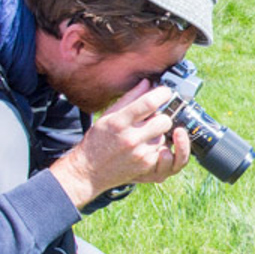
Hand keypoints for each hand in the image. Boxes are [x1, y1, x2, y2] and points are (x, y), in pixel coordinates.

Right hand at [50, 80, 191, 207]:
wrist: (88, 170)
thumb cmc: (97, 140)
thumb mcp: (108, 115)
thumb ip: (129, 98)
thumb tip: (147, 83)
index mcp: (119, 121)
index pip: (149, 103)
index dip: (162, 94)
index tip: (166, 92)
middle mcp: (130, 138)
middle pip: (163, 120)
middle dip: (162, 117)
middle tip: (154, 118)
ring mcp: (139, 153)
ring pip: (164, 136)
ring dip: (158, 134)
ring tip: (143, 136)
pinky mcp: (145, 166)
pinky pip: (161, 151)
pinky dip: (156, 148)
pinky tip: (142, 148)